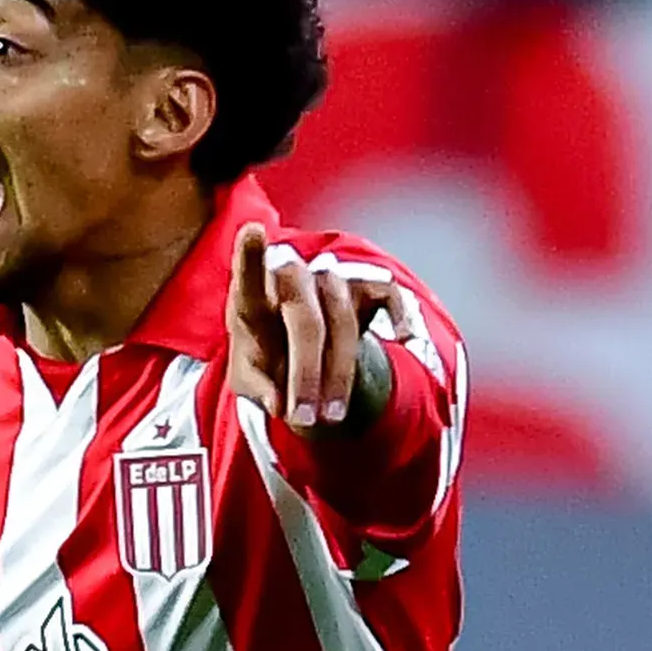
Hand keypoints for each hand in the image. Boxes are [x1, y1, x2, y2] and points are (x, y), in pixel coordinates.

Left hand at [227, 226, 396, 430]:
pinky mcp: (363, 287)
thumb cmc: (265, 362)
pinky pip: (389, 295)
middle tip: (303, 419)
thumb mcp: (248, 381)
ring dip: (338, 375)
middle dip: (305, 374)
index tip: (251, 232)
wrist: (300, 358)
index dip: (249, 257)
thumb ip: (257, 387)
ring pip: (342, 321)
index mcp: (254, 298)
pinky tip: (404, 339)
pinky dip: (400, 316)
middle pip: (303, 317)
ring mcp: (329, 281)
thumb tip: (278, 403)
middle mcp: (292, 279)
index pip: (249, 281)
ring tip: (330, 417)